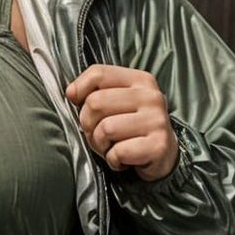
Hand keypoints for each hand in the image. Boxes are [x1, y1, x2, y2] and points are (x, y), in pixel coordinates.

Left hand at [64, 63, 179, 181]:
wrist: (162, 155)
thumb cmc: (131, 129)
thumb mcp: (117, 103)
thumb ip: (95, 91)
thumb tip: (71, 92)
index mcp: (140, 80)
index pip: (99, 73)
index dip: (80, 89)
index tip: (78, 103)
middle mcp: (150, 97)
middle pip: (95, 103)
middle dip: (88, 124)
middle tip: (100, 134)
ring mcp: (156, 120)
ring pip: (105, 129)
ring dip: (101, 145)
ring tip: (112, 146)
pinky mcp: (158, 145)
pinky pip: (117, 152)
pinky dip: (114, 160)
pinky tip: (123, 159)